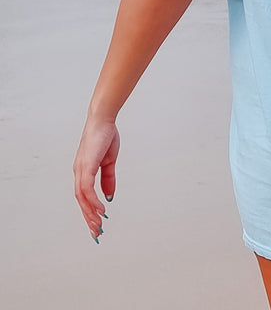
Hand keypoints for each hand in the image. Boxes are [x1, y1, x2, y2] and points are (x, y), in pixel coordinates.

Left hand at [73, 116, 119, 241]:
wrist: (103, 120)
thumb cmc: (105, 137)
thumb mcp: (109, 161)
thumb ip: (108, 179)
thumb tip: (109, 196)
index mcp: (84, 171)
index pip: (84, 196)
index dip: (90, 211)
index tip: (97, 224)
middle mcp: (79, 173)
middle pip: (81, 201)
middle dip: (89, 218)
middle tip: (96, 233)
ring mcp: (80, 170)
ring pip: (82, 198)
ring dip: (90, 213)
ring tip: (99, 224)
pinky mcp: (85, 166)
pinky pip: (87, 189)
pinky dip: (92, 201)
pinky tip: (101, 209)